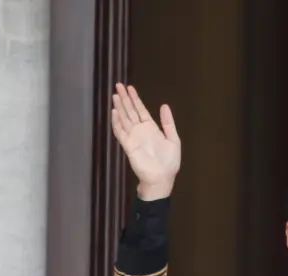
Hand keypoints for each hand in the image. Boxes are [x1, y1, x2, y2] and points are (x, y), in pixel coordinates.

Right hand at [110, 84, 180, 199]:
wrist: (162, 178)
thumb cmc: (169, 162)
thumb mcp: (173, 140)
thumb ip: (168, 123)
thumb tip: (164, 105)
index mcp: (151, 128)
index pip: (141, 110)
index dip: (135, 99)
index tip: (130, 88)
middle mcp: (140, 130)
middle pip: (130, 111)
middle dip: (125, 98)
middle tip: (118, 85)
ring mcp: (133, 137)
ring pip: (124, 119)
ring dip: (119, 107)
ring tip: (115, 95)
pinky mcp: (128, 145)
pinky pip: (120, 132)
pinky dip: (116, 122)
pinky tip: (114, 112)